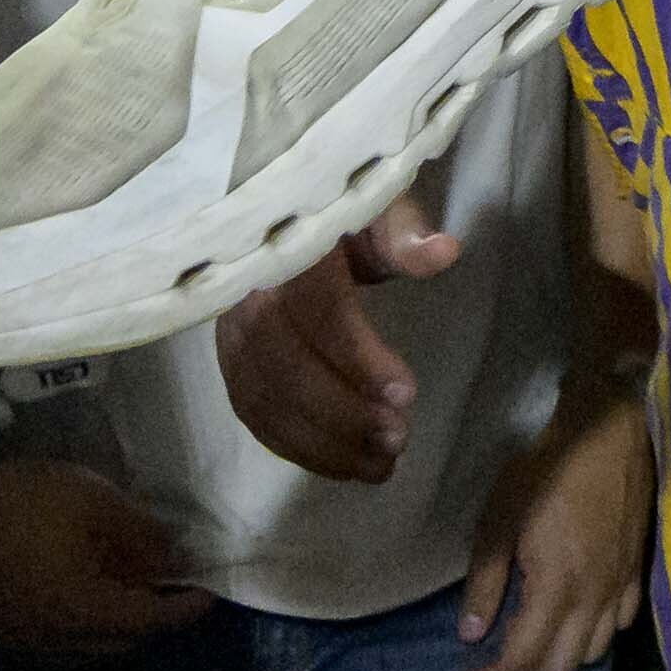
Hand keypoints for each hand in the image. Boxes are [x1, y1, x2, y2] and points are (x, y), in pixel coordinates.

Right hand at [0, 452, 211, 659]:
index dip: (186, 608)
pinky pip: (59, 645)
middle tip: (170, 588)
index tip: (208, 593)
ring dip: (117, 626)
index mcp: (90, 615)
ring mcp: (26, 646)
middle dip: (154, 620)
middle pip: (124, 643)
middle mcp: (61, 645)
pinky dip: (83, 627)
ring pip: (90, 649)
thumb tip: (171, 562)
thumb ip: (141, 537)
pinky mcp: (1, 638)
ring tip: (128, 591)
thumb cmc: (18, 512)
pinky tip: (80, 597)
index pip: (154, 623)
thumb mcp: (93, 504)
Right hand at [218, 200, 458, 485]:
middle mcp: (244, 291)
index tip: (407, 395)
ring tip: (380, 466)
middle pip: (280, 364)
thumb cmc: (345, 210)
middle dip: (339, 412)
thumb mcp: (377, 205)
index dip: (357, 357)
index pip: (315, 308)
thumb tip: (442, 252)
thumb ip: (405, 231)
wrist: (291, 213)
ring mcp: (227, 328)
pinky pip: (251, 411)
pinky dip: (293, 445)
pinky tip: (341, 462)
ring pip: (260, 397)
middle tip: (397, 441)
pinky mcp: (227, 358)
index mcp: (286, 246)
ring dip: (320, 442)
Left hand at [455, 384, 654, 670]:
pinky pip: (621, 624)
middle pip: (561, 670)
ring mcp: (621, 585)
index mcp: (556, 586)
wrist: (608, 430)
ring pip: (594, 652)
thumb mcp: (499, 520)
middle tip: (497, 649)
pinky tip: (575, 609)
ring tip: (534, 629)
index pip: (523, 661)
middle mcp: (594, 597)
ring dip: (560, 654)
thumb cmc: (545, 469)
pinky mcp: (638, 570)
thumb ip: (485, 583)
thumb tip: (470, 635)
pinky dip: (594, 632)